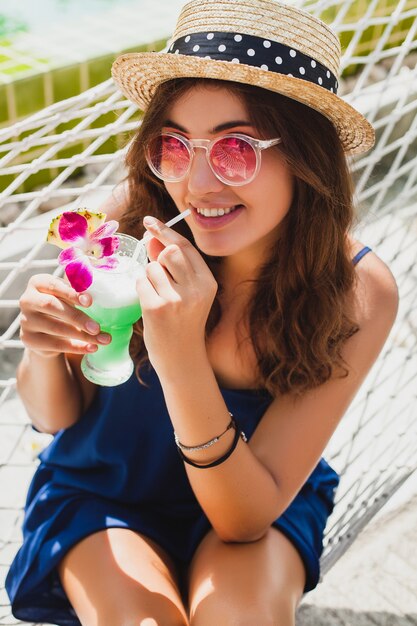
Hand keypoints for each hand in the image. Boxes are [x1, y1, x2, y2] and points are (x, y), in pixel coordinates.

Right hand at [19, 274, 110, 357]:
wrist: (45, 330)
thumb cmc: (61, 305)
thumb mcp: (68, 295)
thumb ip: (78, 291)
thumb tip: (96, 295)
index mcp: (37, 283)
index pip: (53, 285)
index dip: (71, 293)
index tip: (90, 301)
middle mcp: (27, 300)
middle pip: (51, 306)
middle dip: (77, 317)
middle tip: (97, 327)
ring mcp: (26, 321)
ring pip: (55, 328)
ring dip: (82, 335)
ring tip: (103, 339)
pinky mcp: (29, 339)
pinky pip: (55, 345)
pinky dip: (76, 347)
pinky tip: (92, 347)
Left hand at [136, 217, 217, 376]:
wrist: (182, 359)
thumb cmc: (183, 322)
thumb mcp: (188, 292)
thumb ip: (173, 265)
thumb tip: (152, 236)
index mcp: (208, 283)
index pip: (185, 247)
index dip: (166, 231)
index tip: (150, 221)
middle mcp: (196, 289)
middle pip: (169, 251)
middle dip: (157, 255)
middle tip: (154, 266)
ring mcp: (176, 299)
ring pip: (152, 267)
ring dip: (148, 276)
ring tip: (157, 295)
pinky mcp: (156, 308)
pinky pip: (141, 282)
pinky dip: (141, 288)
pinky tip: (150, 304)